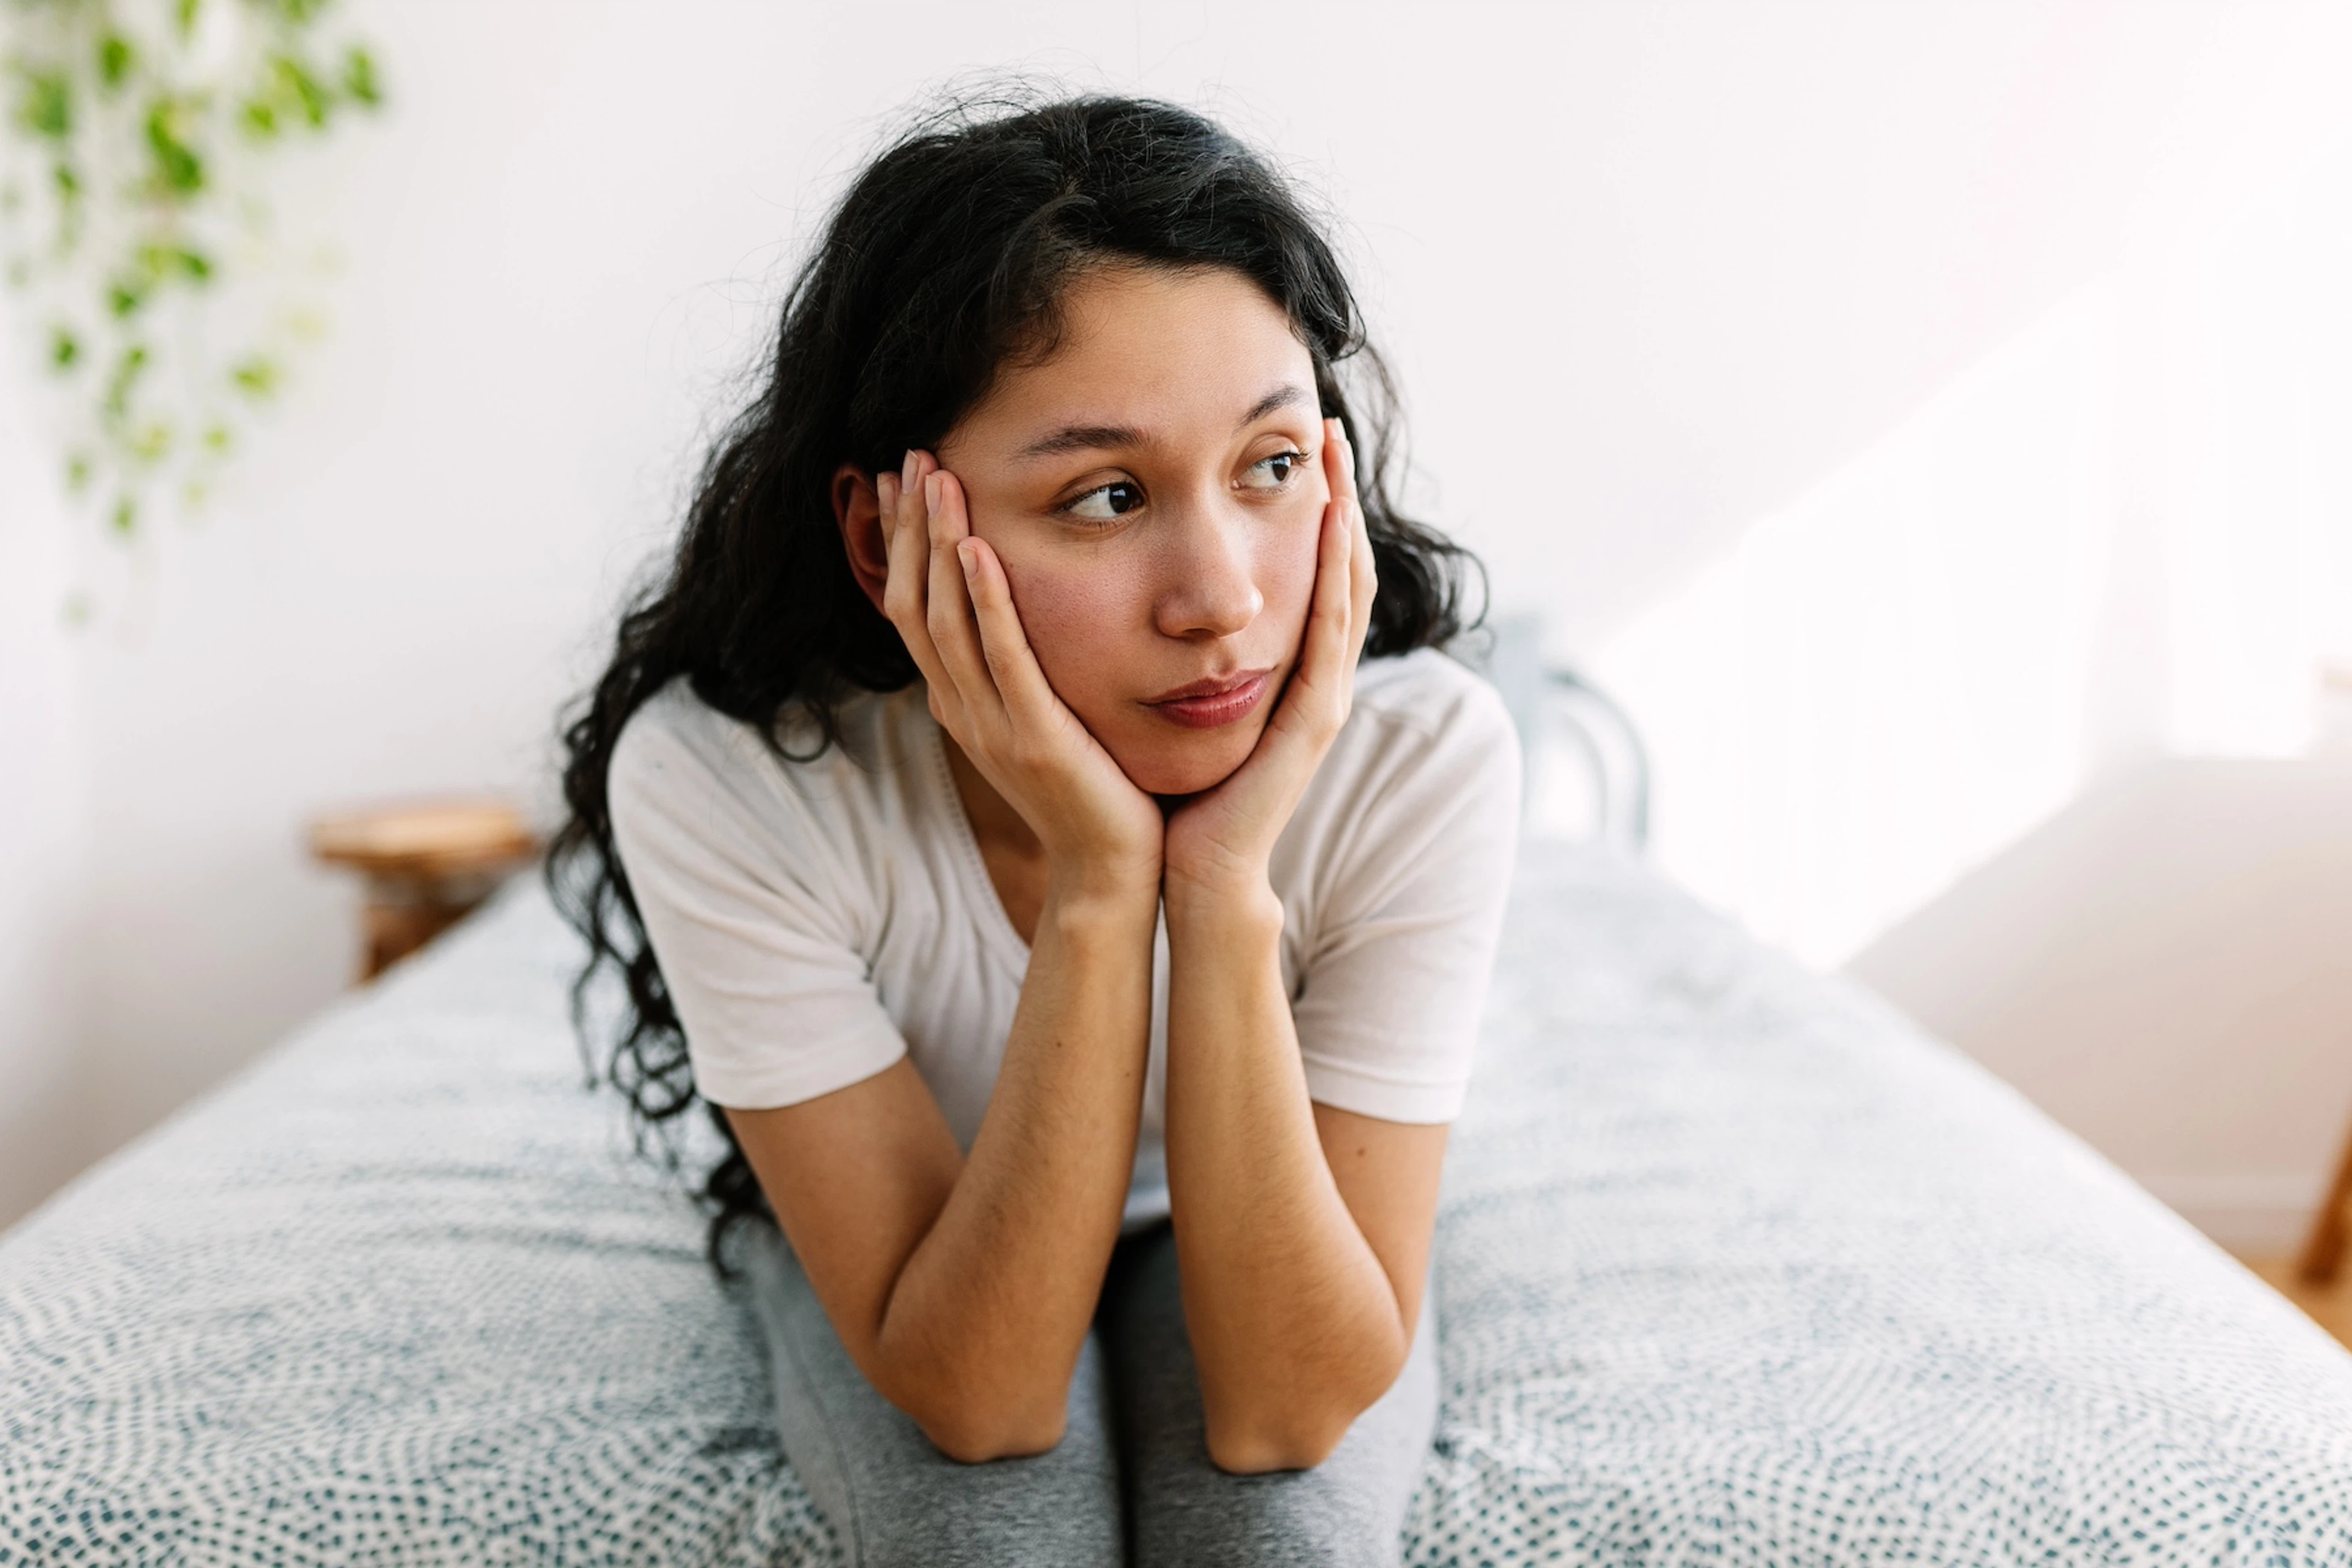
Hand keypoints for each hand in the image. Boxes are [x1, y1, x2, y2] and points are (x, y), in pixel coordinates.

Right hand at [879, 450, 1164, 897]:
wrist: (1114, 869)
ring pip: (946, 622)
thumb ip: (1025, 666)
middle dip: (912, 527)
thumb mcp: (1046, 715)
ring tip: (937, 479)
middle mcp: (964, 710)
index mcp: (962, 702)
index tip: (904, 478)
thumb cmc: (1095, 787)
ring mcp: (993, 727)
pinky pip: (1002, 661)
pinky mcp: (1034, 739)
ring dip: (939, 545)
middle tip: (912, 457)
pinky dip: (986, 604)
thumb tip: (1019, 604)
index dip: (904, 541)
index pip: (914, 607)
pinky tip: (980, 551)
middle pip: (915, 603)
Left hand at [1163, 420, 1376, 904]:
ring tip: (1334, 456)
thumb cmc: (1176, 789)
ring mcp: (1323, 696)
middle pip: (1341, 566)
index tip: (1298, 446)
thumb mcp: (1177, 700)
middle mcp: (1316, 677)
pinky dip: (1336, 572)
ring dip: (1345, 516)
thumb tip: (1139, 595)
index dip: (1312, 510)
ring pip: (1348, 586)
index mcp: (1286, 670)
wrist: (1188, 868)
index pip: (1311, 572)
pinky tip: (1329, 522)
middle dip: (1338, 496)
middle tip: (1328, 431)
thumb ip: (1175, 652)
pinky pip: (1332, 631)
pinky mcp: (1314, 719)